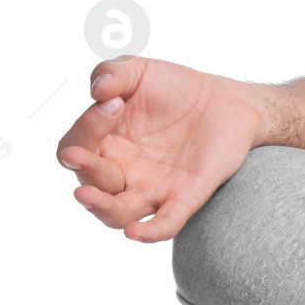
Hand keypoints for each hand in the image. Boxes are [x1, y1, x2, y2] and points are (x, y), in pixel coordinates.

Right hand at [55, 56, 265, 242]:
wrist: (227, 101)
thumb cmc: (176, 88)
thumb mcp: (140, 71)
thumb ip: (113, 73)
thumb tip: (97, 91)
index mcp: (104, 143)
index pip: (76, 146)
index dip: (85, 128)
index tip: (113, 103)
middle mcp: (123, 171)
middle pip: (91, 184)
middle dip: (83, 171)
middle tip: (79, 156)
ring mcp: (153, 188)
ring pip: (117, 214)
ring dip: (101, 208)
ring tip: (88, 196)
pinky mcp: (186, 198)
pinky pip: (166, 223)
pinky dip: (151, 232)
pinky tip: (136, 234)